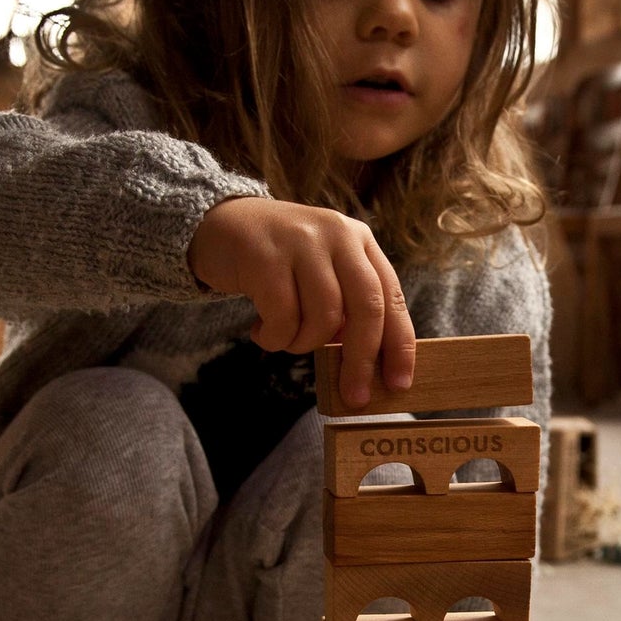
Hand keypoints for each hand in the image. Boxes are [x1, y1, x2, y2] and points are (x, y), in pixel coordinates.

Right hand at [189, 197, 414, 407]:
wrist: (221, 224)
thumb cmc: (279, 262)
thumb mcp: (322, 272)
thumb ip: (347, 306)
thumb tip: (366, 365)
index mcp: (360, 240)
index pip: (392, 297)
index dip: (399, 345)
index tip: (399, 383)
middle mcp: (337, 234)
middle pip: (366, 307)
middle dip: (361, 360)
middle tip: (354, 396)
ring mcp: (302, 242)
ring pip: (324, 316)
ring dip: (305, 344)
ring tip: (286, 341)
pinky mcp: (265, 255)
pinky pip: (283, 317)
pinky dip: (274, 338)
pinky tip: (261, 332)